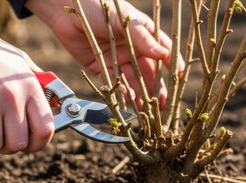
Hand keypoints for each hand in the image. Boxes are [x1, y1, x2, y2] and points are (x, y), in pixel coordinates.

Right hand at [0, 0, 53, 152]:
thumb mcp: (21, 64)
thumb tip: (56, 106)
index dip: (39, 143)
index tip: (29, 144)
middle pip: (18, 143)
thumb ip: (39, 85)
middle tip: (0, 136)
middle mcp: (13, 96)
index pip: (45, 129)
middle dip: (9, 146)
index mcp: (30, 87)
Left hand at [26, 0, 183, 108]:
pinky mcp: (101, 67)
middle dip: (157, 88)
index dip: (173, 66)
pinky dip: (122, 93)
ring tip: (148, 110)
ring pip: (133, 81)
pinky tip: (130, 102)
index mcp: (144, 34)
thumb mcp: (125, 20)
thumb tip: (163, 55)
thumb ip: (143, 38)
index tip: (179, 80)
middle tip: (163, 104)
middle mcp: (133, 49)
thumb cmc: (100, 6)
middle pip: (149, 72)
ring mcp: (118, 59)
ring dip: (141, 95)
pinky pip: (114, 83)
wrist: (66, 9)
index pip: (164, 52)